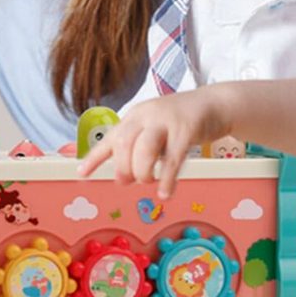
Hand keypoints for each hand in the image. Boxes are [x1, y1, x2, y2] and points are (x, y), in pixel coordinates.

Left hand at [77, 90, 228, 198]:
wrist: (214, 104)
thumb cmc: (180, 122)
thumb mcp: (153, 129)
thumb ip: (138, 148)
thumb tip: (122, 177)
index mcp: (134, 116)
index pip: (110, 138)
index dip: (94, 157)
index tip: (81, 173)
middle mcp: (146, 115)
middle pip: (124, 143)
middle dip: (123, 168)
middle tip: (129, 181)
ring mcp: (166, 120)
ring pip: (145, 148)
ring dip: (143, 172)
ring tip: (149, 182)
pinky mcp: (187, 129)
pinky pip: (173, 158)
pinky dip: (167, 178)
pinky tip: (166, 192)